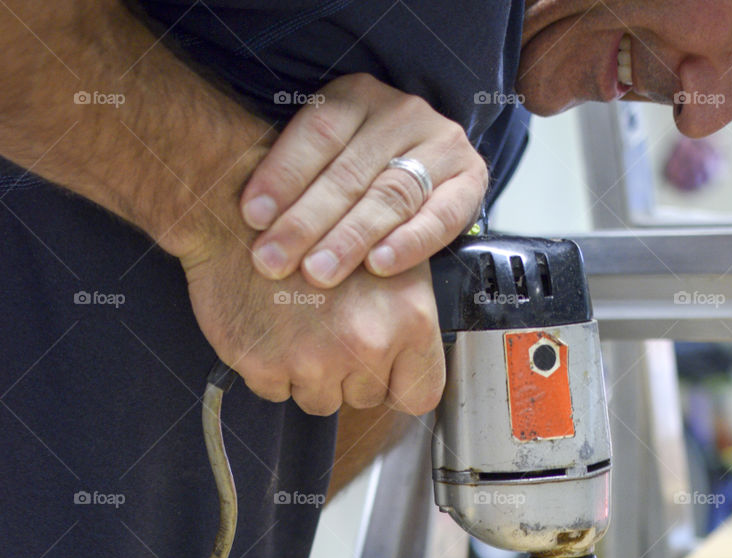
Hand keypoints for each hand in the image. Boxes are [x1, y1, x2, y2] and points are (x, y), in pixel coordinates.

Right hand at [181, 221, 444, 413]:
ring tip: (298, 322)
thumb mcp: (386, 253)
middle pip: (365, 397)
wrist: (237, 210)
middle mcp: (367, 343)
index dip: (399, 384)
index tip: (385, 375)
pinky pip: (277, 392)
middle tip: (327, 326)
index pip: (420, 394)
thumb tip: (410, 357)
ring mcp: (315, 359)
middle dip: (349, 373)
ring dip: (310, 374)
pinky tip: (271, 326)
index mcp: (409, 317)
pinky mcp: (266, 365)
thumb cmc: (315, 222)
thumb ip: (407, 312)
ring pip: (321, 400)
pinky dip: (271, 368)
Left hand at [239, 73, 487, 288]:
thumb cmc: (360, 177)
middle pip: (348, 172)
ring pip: (390, 195)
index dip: (282, 175)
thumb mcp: (326, 161)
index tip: (252, 217)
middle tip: (273, 260)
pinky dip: (409, 243)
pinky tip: (379, 266)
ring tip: (317, 272)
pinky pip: (439, 216)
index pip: (316, 132)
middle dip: (306, 221)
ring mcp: (440, 144)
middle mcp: (401, 113)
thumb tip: (248, 223)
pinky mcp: (470, 179)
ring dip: (350, 238)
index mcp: (356, 98)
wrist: (434, 171)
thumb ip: (297, 182)